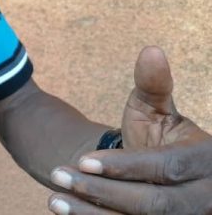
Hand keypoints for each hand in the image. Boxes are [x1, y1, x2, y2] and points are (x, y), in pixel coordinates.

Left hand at [48, 46, 211, 213]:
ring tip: (54, 200)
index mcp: (205, 161)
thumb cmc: (156, 136)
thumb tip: (151, 51)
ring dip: (93, 214)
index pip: (165, 168)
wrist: (157, 175)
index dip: (124, 167)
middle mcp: (205, 198)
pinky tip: (66, 214)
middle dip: (102, 192)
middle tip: (58, 175)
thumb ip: (152, 84)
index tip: (83, 160)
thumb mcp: (153, 109)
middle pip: (154, 205)